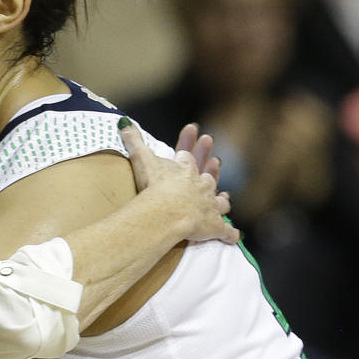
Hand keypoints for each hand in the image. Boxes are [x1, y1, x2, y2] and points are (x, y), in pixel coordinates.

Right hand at [120, 120, 238, 244]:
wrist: (169, 212)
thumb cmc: (155, 186)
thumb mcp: (143, 160)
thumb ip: (135, 142)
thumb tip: (124, 122)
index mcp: (185, 170)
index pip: (187, 157)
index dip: (189, 148)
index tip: (195, 135)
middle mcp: (202, 186)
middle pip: (208, 177)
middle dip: (211, 170)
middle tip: (216, 161)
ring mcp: (210, 206)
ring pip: (220, 201)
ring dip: (222, 200)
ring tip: (225, 197)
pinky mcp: (214, 226)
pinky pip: (225, 231)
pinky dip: (230, 234)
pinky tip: (233, 236)